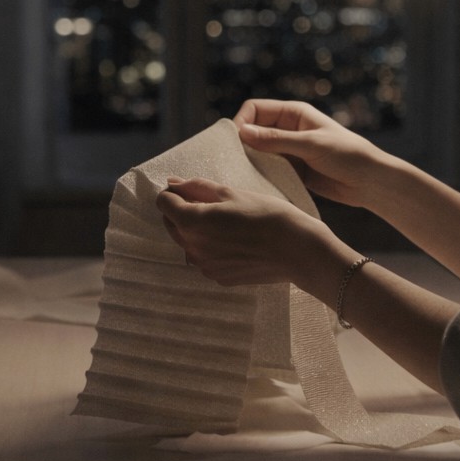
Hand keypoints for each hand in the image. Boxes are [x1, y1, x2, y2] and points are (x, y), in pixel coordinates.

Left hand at [155, 177, 331, 285]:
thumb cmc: (267, 215)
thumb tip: (173, 183)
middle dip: (182, 210)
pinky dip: (211, 248)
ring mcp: (205, 266)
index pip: (163, 203)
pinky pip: (204, 259)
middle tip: (211, 203)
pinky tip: (234, 241)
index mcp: (192, 221)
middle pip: (171, 224)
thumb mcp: (232, 193)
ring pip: (187, 243)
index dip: (175, 192)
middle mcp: (192, 247)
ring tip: (226, 223)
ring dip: (197, 231)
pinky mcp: (218, 277)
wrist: (296, 250)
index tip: (191, 189)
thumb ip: (197, 187)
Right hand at [233, 99, 383, 208]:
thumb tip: (242, 133)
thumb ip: (277, 140)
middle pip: (253, 131)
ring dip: (250, 162)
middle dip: (242, 144)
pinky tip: (256, 185)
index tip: (236, 143)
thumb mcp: (311, 145)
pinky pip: (268, 170)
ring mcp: (289, 151)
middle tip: (232, 162)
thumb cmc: (348, 155)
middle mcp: (288, 129)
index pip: (255, 109)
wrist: (370, 182)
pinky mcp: (292, 170)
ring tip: (242, 175)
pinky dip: (260, 176)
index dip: (242, 122)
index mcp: (294, 113)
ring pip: (258, 152)